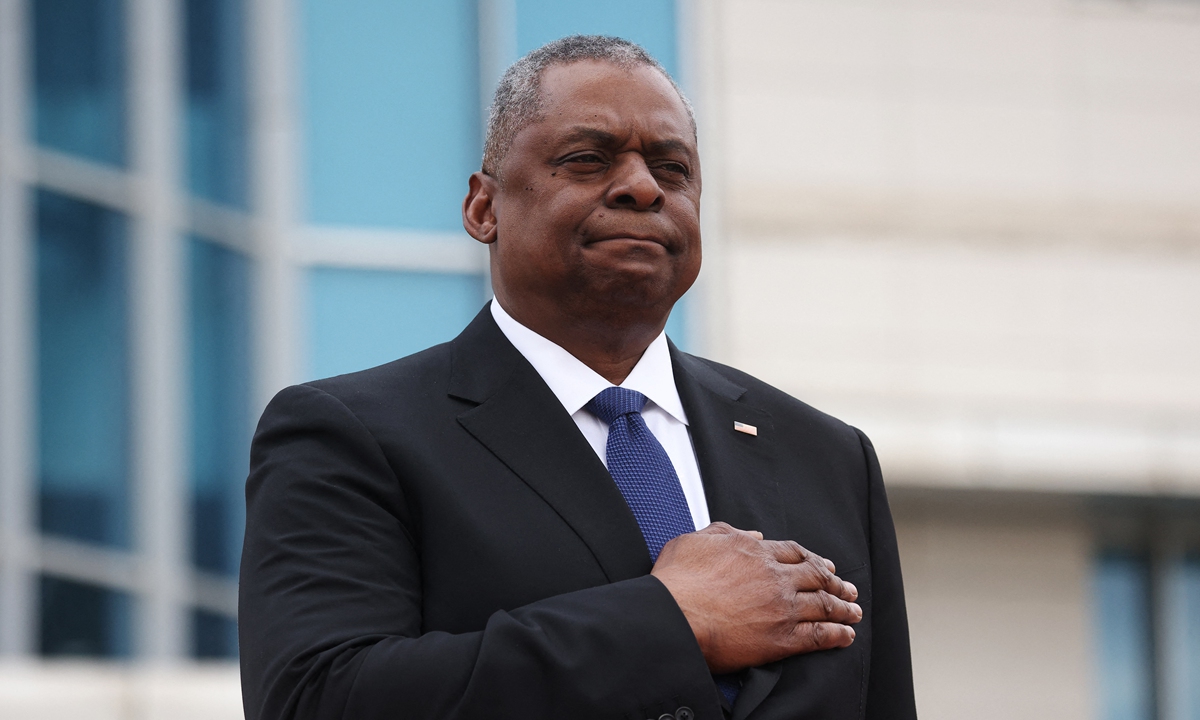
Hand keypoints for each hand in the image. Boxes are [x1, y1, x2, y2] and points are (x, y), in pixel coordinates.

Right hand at [650, 522, 861, 673]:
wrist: (674, 617)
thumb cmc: (676, 580)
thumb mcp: (694, 541)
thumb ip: (724, 532)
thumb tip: (752, 533)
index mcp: (754, 551)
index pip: (793, 552)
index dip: (812, 559)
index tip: (824, 565)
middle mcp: (774, 577)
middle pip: (816, 576)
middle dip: (835, 582)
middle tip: (847, 587)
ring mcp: (781, 608)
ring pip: (823, 604)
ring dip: (843, 607)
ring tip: (854, 610)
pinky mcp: (781, 639)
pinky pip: (819, 635)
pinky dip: (837, 635)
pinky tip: (847, 635)